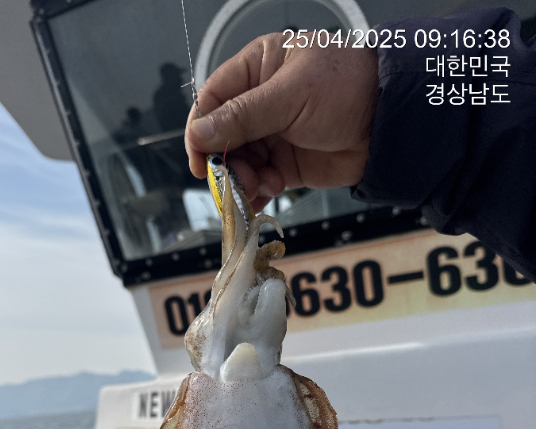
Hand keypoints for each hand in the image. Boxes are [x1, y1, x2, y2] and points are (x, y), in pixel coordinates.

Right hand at [185, 33, 378, 211]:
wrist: (389, 124)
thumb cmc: (347, 89)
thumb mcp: (291, 95)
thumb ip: (243, 116)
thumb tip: (200, 133)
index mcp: (257, 69)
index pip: (212, 99)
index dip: (201, 130)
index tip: (200, 159)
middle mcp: (259, 103)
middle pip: (222, 138)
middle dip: (225, 162)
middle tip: (235, 181)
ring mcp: (272, 136)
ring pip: (239, 164)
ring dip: (242, 181)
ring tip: (262, 185)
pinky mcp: (285, 165)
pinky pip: (259, 182)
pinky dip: (256, 193)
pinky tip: (263, 197)